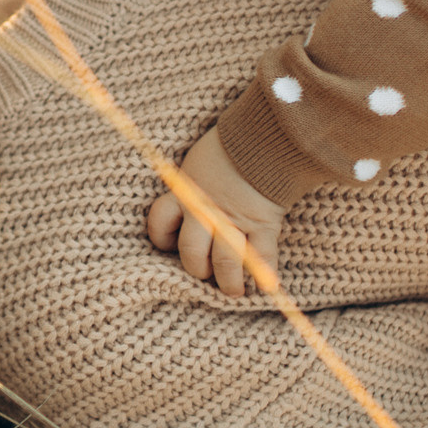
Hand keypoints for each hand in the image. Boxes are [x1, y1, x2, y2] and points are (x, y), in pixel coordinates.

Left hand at [145, 129, 284, 295]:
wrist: (268, 136)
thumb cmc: (231, 146)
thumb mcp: (198, 162)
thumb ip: (189, 185)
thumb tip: (183, 194)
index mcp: (185, 194)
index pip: (159, 223)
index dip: (161, 239)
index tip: (169, 244)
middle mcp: (206, 211)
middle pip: (191, 253)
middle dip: (197, 269)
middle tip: (205, 272)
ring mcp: (236, 221)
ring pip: (225, 263)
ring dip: (229, 283)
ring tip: (232, 290)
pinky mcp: (264, 224)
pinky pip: (263, 257)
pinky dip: (266, 275)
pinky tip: (266, 287)